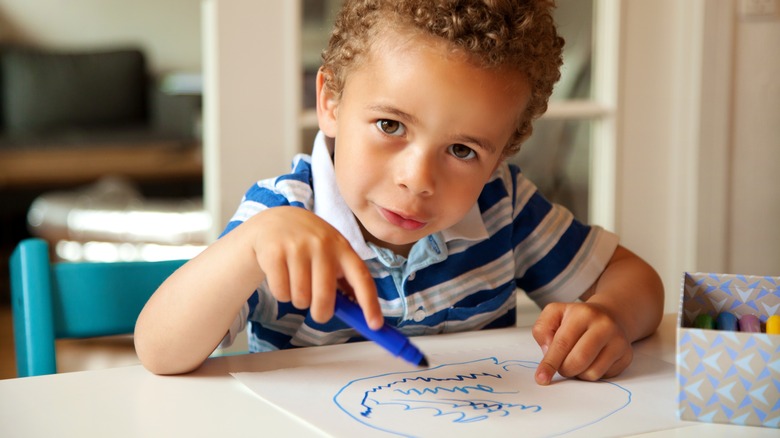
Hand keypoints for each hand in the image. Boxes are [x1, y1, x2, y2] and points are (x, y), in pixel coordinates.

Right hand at [248, 206, 381, 328]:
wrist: (276, 220)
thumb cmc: (310, 244)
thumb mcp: (331, 252)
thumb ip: (344, 279)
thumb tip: (360, 313)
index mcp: (342, 247)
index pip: (361, 277)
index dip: (370, 303)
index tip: (375, 325)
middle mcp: (322, 245)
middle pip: (324, 297)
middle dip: (321, 313)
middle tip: (318, 312)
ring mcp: (297, 248)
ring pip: (300, 299)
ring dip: (299, 300)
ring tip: (297, 282)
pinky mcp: (275, 253)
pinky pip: (281, 293)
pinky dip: (282, 294)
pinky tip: (282, 276)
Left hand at [531, 301, 632, 384]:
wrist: (609, 316)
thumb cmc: (577, 318)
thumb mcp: (554, 313)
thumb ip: (542, 329)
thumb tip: (548, 352)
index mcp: (583, 313)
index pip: (562, 343)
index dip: (550, 363)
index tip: (541, 378)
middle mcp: (604, 325)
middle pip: (579, 361)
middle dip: (564, 369)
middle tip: (561, 364)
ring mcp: (618, 341)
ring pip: (592, 373)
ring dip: (578, 373)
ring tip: (576, 360)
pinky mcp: (626, 355)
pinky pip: (604, 376)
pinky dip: (591, 373)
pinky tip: (591, 361)